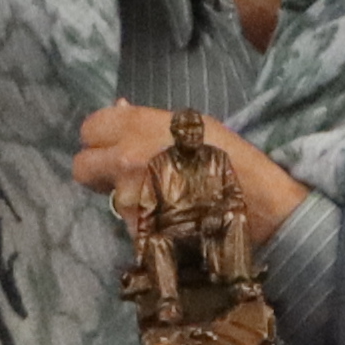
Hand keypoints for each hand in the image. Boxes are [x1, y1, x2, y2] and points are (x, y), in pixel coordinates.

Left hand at [69, 101, 309, 247]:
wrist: (261, 207)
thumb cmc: (232, 158)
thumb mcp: (191, 125)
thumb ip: (146, 121)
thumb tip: (118, 111)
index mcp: (136, 126)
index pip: (89, 129)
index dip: (100, 139)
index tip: (114, 146)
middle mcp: (124, 161)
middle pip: (83, 168)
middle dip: (99, 172)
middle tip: (126, 175)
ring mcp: (130, 200)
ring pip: (110, 200)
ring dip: (131, 199)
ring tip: (168, 199)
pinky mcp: (139, 233)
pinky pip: (132, 225)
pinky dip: (148, 223)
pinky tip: (175, 219)